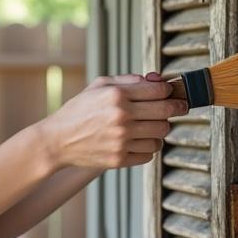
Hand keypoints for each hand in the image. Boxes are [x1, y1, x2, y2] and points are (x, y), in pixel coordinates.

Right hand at [36, 73, 187, 169]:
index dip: (169, 91)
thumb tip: (157, 79)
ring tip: (151, 125)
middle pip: (166, 113)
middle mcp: (121, 117)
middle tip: (180, 107)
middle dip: (178, 108)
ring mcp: (121, 140)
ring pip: (161, 134)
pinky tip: (139, 140)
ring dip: (160, 129)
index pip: (159, 91)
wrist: (57, 140)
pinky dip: (149, 147)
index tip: (171, 93)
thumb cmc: (79, 110)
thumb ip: (129, 80)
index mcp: (117, 95)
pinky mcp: (120, 158)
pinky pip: (150, 153)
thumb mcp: (99, 85)